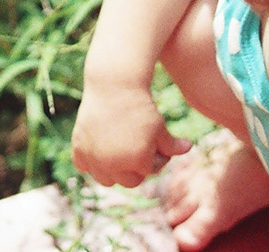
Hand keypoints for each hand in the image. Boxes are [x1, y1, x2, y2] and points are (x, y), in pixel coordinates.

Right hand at [72, 82, 191, 187]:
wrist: (114, 87)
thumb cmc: (141, 106)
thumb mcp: (160, 127)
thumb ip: (172, 145)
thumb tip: (188, 148)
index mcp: (139, 162)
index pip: (148, 172)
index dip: (153, 157)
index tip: (153, 141)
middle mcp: (115, 165)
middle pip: (129, 181)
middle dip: (134, 167)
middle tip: (135, 147)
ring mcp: (95, 158)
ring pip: (106, 180)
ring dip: (113, 170)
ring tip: (118, 150)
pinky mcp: (79, 149)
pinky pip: (84, 167)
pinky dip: (90, 162)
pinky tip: (99, 148)